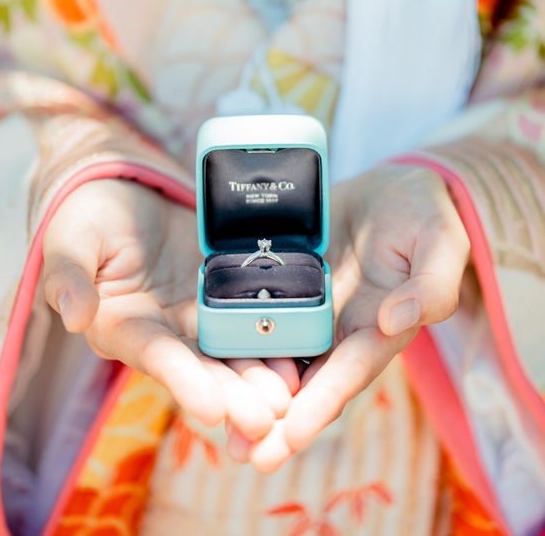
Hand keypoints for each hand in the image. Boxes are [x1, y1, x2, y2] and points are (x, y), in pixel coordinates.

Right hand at [43, 179, 298, 438]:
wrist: (131, 196)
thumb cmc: (91, 217)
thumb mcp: (71, 239)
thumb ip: (70, 276)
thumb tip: (74, 316)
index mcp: (124, 327)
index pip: (155, 357)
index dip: (183, 381)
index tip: (212, 409)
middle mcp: (165, 332)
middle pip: (202, 367)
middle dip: (233, 395)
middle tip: (266, 419)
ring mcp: (198, 315)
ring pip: (232, 352)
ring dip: (260, 378)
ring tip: (289, 400)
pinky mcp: (224, 295)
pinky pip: (251, 321)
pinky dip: (274, 342)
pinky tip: (299, 359)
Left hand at [229, 165, 469, 470]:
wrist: (389, 191)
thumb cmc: (423, 216)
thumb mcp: (440, 243)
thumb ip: (431, 285)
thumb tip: (395, 321)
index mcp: (379, 327)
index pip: (350, 371)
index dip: (322, 404)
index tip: (291, 437)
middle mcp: (339, 327)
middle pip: (308, 380)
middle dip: (277, 420)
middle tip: (242, 455)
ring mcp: (310, 307)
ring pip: (278, 354)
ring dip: (250, 389)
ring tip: (216, 422)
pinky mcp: (286, 283)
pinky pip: (259, 311)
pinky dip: (238, 338)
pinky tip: (207, 357)